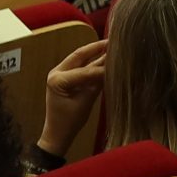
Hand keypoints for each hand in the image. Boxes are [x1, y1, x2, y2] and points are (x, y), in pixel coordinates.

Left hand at [38, 39, 108, 157]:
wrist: (58, 134)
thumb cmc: (69, 122)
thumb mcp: (85, 102)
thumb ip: (97, 83)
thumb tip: (112, 69)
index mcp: (58, 79)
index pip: (85, 70)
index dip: (103, 67)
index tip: (120, 62)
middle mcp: (57, 72)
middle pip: (80, 55)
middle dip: (97, 48)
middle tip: (114, 41)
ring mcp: (60, 74)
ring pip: (81, 59)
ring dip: (96, 53)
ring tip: (112, 46)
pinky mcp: (66, 78)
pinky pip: (81, 67)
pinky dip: (93, 63)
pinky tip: (106, 59)